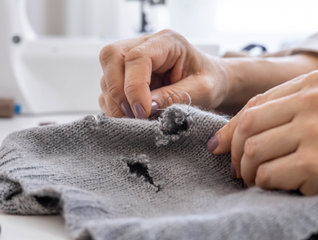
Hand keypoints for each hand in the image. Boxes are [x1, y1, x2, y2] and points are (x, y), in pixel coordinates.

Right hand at [98, 29, 228, 117]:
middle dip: (117, 90)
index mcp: (166, 42)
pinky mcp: (124, 77)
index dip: (134, 86)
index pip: (137, 57)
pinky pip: (107, 90)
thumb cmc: (209, 81)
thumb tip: (147, 107)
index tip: (143, 111)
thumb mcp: (203, 90)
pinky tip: (130, 117)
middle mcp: (144, 46)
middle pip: (111, 57)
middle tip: (134, 115)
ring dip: (115, 102)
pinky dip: (112, 106)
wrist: (211, 82)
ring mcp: (130, 61)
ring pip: (106, 75)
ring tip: (135, 120)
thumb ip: (176, 96)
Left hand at [208, 70, 317, 197]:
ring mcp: (316, 131)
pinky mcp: (316, 163)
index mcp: (314, 84)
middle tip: (238, 171)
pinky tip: (279, 188)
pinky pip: (267, 175)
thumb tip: (218, 141)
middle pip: (247, 126)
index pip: (255, 104)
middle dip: (234, 153)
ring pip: (252, 150)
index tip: (219, 147)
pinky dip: (265, 185)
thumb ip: (275, 118)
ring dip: (248, 172)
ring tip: (258, 180)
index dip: (230, 129)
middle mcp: (315, 101)